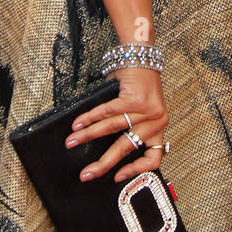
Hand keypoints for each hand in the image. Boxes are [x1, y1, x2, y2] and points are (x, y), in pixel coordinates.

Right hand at [64, 66, 168, 182]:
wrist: (142, 54)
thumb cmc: (139, 82)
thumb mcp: (140, 107)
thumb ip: (129, 125)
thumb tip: (106, 147)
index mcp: (159, 126)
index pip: (154, 157)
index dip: (136, 170)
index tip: (118, 177)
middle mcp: (156, 120)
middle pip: (126, 147)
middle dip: (103, 164)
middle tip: (87, 174)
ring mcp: (145, 110)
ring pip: (111, 129)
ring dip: (87, 136)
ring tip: (72, 142)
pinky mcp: (133, 99)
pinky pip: (106, 112)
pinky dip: (89, 118)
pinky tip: (77, 124)